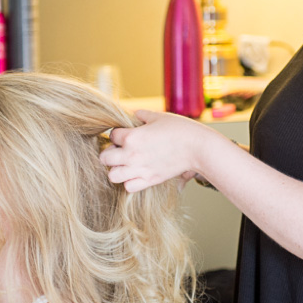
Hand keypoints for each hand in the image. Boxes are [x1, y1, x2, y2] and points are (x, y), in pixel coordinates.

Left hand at [99, 109, 220, 192]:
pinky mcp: (150, 180)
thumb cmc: (181, 129)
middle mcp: (132, 154)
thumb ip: (141, 115)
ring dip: (116, 170)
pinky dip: (129, 182)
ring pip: (112, 175)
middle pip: (104, 158)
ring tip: (125, 164)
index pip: (111, 135)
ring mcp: (140, 169)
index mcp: (132, 136)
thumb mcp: (159, 116)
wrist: (198, 148)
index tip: (125, 134)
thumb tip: (132, 114)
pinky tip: (136, 174)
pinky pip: (128, 187)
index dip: (116, 134)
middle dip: (109, 153)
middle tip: (120, 150)